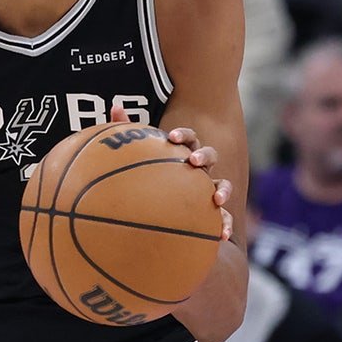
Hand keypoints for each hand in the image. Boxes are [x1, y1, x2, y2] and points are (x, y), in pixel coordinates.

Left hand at [109, 106, 232, 240]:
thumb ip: (126, 134)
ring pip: (223, 184)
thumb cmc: (144, 181)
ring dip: (223, 189)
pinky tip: (222, 235)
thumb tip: (115, 106)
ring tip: (216, 199)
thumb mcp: (133, 159)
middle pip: (209, 155)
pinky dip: (226, 225)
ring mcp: (207, 191)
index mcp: (182, 154)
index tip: (171, 138)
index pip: (188, 138)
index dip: (183, 136)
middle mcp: (198, 170)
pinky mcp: (211, 214)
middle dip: (204, 156)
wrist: (154, 216)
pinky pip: (223, 218)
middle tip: (192, 161)